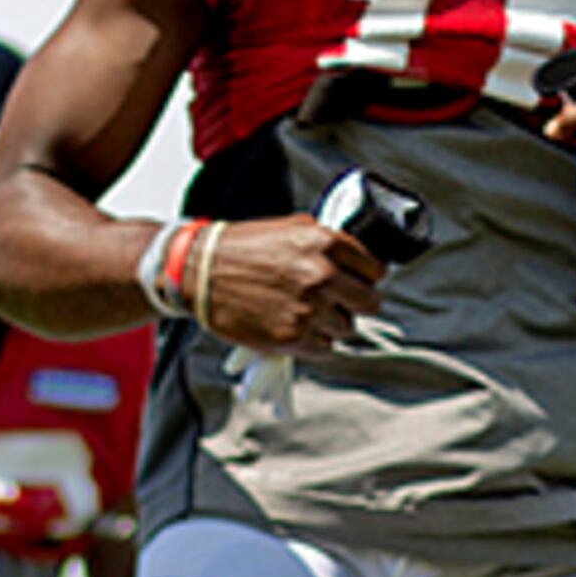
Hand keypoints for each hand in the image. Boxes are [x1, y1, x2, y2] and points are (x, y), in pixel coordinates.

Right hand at [195, 215, 386, 355]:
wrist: (200, 271)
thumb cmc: (242, 248)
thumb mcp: (290, 227)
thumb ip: (327, 243)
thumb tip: (356, 260)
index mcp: (324, 242)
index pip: (375, 269)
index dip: (366, 277)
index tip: (357, 281)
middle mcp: (321, 275)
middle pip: (370, 303)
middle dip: (355, 303)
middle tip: (339, 303)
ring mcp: (308, 309)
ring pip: (347, 328)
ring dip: (331, 324)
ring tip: (305, 313)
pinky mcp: (292, 338)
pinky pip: (325, 349)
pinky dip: (313, 342)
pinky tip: (295, 327)